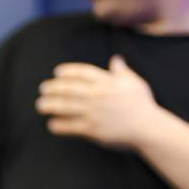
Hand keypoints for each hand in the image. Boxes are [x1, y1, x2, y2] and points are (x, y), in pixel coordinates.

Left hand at [36, 55, 161, 151]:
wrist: (148, 128)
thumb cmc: (142, 105)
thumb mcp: (134, 83)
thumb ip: (121, 72)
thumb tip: (116, 60)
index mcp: (107, 82)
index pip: (82, 72)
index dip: (68, 71)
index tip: (57, 72)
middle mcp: (98, 95)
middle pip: (69, 88)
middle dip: (53, 88)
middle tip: (43, 89)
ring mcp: (94, 112)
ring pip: (65, 107)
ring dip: (50, 105)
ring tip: (40, 105)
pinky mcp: (92, 129)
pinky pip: (70, 126)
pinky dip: (59, 125)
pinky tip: (51, 124)